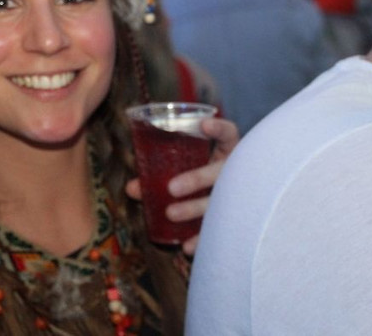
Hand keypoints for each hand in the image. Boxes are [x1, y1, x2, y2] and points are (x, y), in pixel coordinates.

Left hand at [125, 116, 239, 255]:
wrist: (236, 206)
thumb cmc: (202, 180)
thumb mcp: (185, 172)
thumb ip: (158, 175)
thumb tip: (131, 188)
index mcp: (226, 153)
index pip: (229, 134)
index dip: (219, 129)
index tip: (203, 125)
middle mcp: (235, 173)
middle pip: (220, 172)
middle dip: (197, 179)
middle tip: (171, 188)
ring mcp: (240, 197)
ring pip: (220, 202)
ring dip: (195, 208)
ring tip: (171, 214)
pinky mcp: (236, 221)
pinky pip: (221, 231)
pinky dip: (202, 239)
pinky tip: (186, 246)